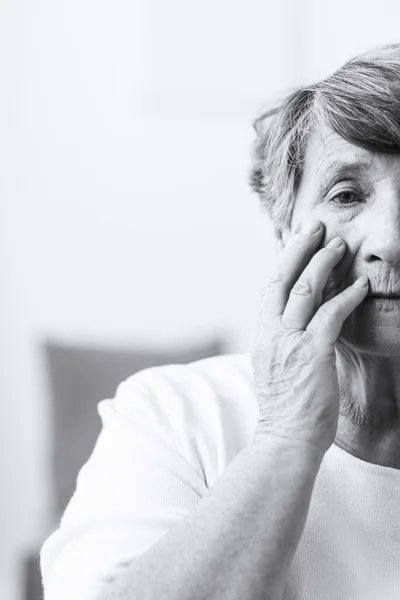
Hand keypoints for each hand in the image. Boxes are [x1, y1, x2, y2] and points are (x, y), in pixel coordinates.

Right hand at [249, 219, 368, 455]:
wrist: (285, 438)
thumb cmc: (285, 407)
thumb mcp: (273, 365)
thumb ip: (279, 339)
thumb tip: (291, 320)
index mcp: (261, 333)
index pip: (270, 287)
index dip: (283, 259)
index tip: (294, 238)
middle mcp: (271, 332)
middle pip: (282, 277)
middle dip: (300, 247)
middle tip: (316, 225)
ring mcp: (290, 341)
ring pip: (305, 289)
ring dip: (324, 263)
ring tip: (341, 244)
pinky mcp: (312, 353)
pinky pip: (330, 315)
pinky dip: (347, 297)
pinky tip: (361, 286)